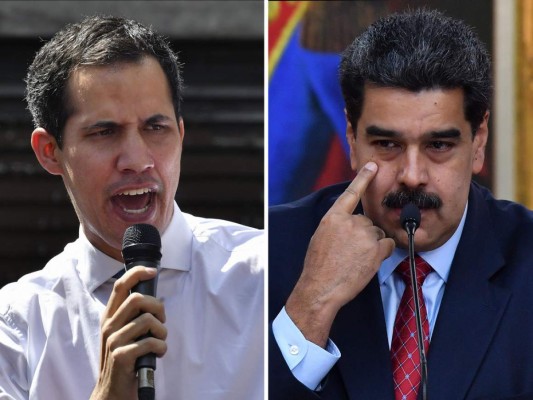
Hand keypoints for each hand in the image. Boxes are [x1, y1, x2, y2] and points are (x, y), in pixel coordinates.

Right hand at [90, 266, 166, 399]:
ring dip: (162, 331)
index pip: (120, 285)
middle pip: (137, 299)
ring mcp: (113, 341)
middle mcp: (109, 326)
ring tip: (160, 341)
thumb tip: (154, 300)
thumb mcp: (123, 333)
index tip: (153, 271)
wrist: (112, 391)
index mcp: (110, 317)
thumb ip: (133, 316)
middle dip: (158, 307)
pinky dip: (161, 347)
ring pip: (147, 321)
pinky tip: (158, 354)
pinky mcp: (121, 356)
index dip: (137, 273)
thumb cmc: (125, 359)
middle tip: (161, 320)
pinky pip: (151, 342)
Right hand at [285, 162, 394, 347]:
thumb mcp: (320, 238)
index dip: (363, 178)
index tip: (372, 166)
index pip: (351, 193)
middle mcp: (350, 222)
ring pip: (377, 234)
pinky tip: (368, 263)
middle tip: (350, 252)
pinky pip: (388, 244)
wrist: (321, 288)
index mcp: (333, 217)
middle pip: (367, 221)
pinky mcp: (376, 249)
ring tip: (355, 260)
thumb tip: (348, 223)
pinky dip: (382, 253)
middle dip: (363, 235)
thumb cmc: (318, 266)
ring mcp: (364, 234)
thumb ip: (336, 225)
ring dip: (371, 245)